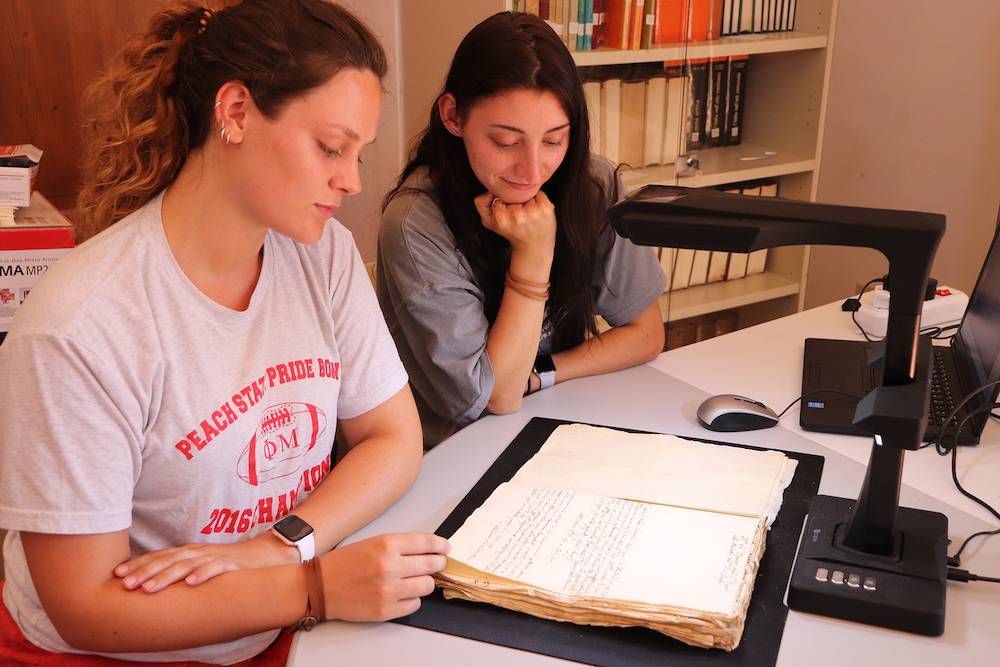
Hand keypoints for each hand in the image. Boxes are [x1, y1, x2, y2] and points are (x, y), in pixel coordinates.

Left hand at [114, 532, 295, 592]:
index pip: (159, 556)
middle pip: (167, 560)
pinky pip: (216, 568)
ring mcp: (215, 556)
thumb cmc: (229, 566)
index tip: (117, 574)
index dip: (138, 564)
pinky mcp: (232, 564)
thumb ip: (181, 572)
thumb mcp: (200, 567)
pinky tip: (191, 583)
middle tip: (125, 584)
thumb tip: (151, 586)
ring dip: (166, 576)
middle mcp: (198, 552)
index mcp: (188, 552)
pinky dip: (203, 574)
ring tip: (149, 588)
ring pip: (186, 565)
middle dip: (144, 572)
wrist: (266, 556)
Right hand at [321, 533, 449, 621]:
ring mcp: (388, 590)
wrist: (319, 586)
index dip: (440, 546)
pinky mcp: (385, 610)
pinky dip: (412, 599)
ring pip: (426, 586)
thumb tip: (428, 551)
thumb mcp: (372, 542)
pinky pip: (414, 605)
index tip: (446, 548)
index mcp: (386, 545)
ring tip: (414, 580)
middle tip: (437, 564)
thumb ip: (400, 547)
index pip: (427, 544)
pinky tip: (402, 593)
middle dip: (437, 564)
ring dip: (424, 583)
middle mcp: (390, 566)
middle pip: (431, 566)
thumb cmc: (344, 563)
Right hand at [474, 191, 556, 261]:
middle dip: (516, 201)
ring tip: (529, 215)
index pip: (499, 196)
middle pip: (513, 194)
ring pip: (526, 193)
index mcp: (501, 218)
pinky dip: (539, 200)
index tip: (507, 213)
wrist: (534, 247)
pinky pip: (539, 193)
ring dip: (528, 201)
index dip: (503, 202)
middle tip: (519, 216)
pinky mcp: (546, 208)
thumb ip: (481, 204)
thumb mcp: (489, 222)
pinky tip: (537, 212)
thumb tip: (489, 191)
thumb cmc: (512, 233)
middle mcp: (517, 215)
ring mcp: (533, 211)